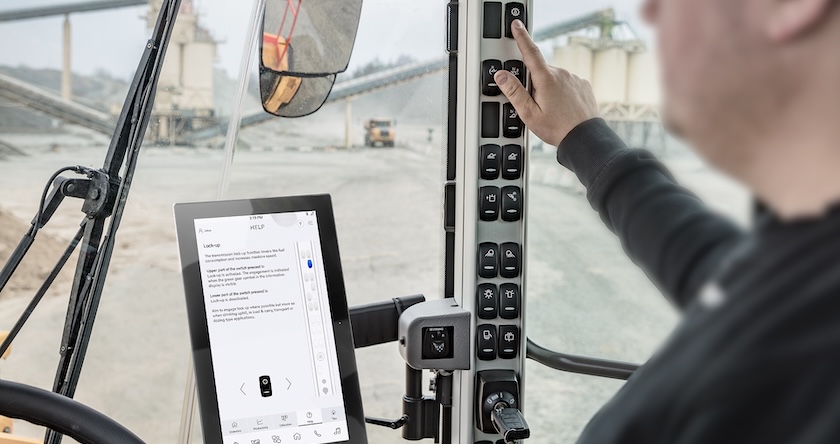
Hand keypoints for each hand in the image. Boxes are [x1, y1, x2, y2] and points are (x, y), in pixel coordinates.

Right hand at [493, 20, 598, 146]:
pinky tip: (562, 107)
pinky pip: (566, 83)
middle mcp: (561, 74)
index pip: (530, 51)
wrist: (585, 137)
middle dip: (534, 82)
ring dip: (548, 88)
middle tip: (535, 104)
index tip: (517, 26)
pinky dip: (561, 92)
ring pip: (553, 78)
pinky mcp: (582, 85)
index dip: (521, 37)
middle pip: (540, 70)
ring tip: (551, 110)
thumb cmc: (557, 128)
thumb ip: (514, 92)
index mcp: (546, 79)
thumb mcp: (529, 113)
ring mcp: (573, 78)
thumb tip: (502, 75)